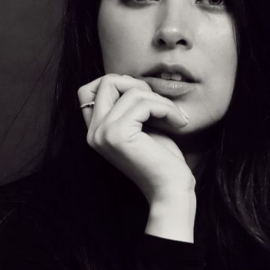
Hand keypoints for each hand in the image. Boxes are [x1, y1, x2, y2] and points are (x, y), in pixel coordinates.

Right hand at [78, 74, 195, 203]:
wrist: (171, 190)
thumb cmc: (162, 160)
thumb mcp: (144, 127)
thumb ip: (131, 106)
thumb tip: (130, 79)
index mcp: (96, 131)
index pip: (90, 89)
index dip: (119, 84)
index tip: (145, 99)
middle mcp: (94, 132)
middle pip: (108, 81)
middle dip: (139, 86)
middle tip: (160, 106)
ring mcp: (103, 133)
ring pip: (133, 92)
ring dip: (162, 101)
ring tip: (176, 117)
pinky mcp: (117, 134)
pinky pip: (144, 103)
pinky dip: (167, 108)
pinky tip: (179, 122)